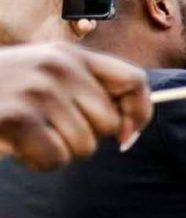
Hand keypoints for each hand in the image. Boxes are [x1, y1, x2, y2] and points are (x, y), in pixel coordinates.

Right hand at [0, 42, 149, 167]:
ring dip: (57, 151)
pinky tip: (18, 147)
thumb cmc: (1, 92)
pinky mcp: (18, 115)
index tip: (128, 135)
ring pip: (83, 146)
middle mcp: (59, 67)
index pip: (133, 80)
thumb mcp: (42, 77)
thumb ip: (82, 92)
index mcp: (69, 55)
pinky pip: (56, 159)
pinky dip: (39, 162)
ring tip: (27, 135)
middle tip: (48, 130)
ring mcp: (38, 89)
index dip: (139, 113)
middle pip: (108, 123)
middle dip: (83, 138)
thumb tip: (128, 129)